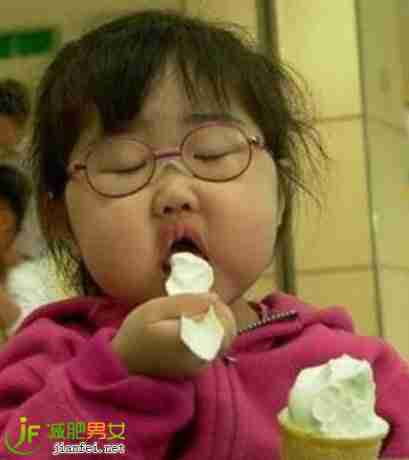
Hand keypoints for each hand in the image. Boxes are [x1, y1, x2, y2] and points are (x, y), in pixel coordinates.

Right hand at [111, 293, 236, 378]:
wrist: (124, 364)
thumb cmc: (137, 333)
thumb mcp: (155, 309)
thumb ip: (186, 302)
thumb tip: (215, 298)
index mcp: (191, 341)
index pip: (225, 324)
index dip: (222, 308)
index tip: (208, 299)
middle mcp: (201, 358)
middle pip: (229, 332)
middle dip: (222, 314)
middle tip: (204, 304)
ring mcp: (201, 366)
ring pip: (225, 340)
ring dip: (218, 323)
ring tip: (197, 314)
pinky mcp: (199, 369)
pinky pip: (215, 346)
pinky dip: (211, 333)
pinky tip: (194, 326)